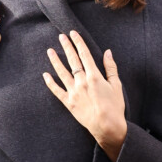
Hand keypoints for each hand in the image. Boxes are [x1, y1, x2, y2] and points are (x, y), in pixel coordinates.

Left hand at [43, 31, 126, 161]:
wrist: (107, 127)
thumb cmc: (114, 107)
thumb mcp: (116, 85)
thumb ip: (111, 67)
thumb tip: (107, 52)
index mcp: (94, 76)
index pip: (84, 54)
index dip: (78, 42)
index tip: (73, 33)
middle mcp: (81, 82)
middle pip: (72, 60)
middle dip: (67, 46)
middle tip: (61, 36)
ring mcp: (74, 92)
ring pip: (62, 73)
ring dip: (55, 61)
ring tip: (50, 51)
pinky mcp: (69, 103)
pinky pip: (57, 91)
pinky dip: (50, 83)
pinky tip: (45, 75)